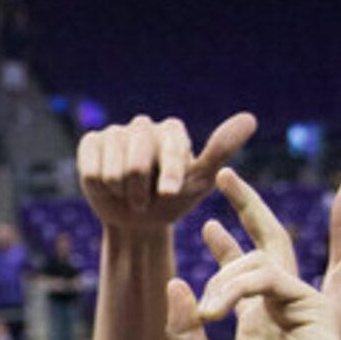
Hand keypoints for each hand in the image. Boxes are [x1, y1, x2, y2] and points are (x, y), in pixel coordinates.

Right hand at [77, 112, 258, 235]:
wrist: (138, 221)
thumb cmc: (172, 201)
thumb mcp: (199, 182)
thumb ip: (220, 150)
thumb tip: (250, 118)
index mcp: (173, 131)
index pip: (170, 149)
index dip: (168, 175)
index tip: (167, 195)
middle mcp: (144, 125)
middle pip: (136, 163)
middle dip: (140, 191)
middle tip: (144, 199)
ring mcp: (115, 132)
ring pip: (113, 169)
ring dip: (121, 192)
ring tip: (128, 193)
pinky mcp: (91, 143)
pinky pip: (91, 169)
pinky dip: (100, 186)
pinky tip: (108, 186)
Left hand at [169, 173, 340, 339]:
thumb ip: (185, 330)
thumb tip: (174, 284)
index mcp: (258, 320)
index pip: (243, 269)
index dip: (225, 243)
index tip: (205, 221)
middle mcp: (282, 306)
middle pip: (270, 241)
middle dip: (246, 206)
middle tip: (222, 176)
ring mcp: (302, 304)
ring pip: (261, 260)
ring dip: (224, 275)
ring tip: (207, 311)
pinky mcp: (315, 307)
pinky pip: (272, 276)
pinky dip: (240, 285)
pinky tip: (218, 308)